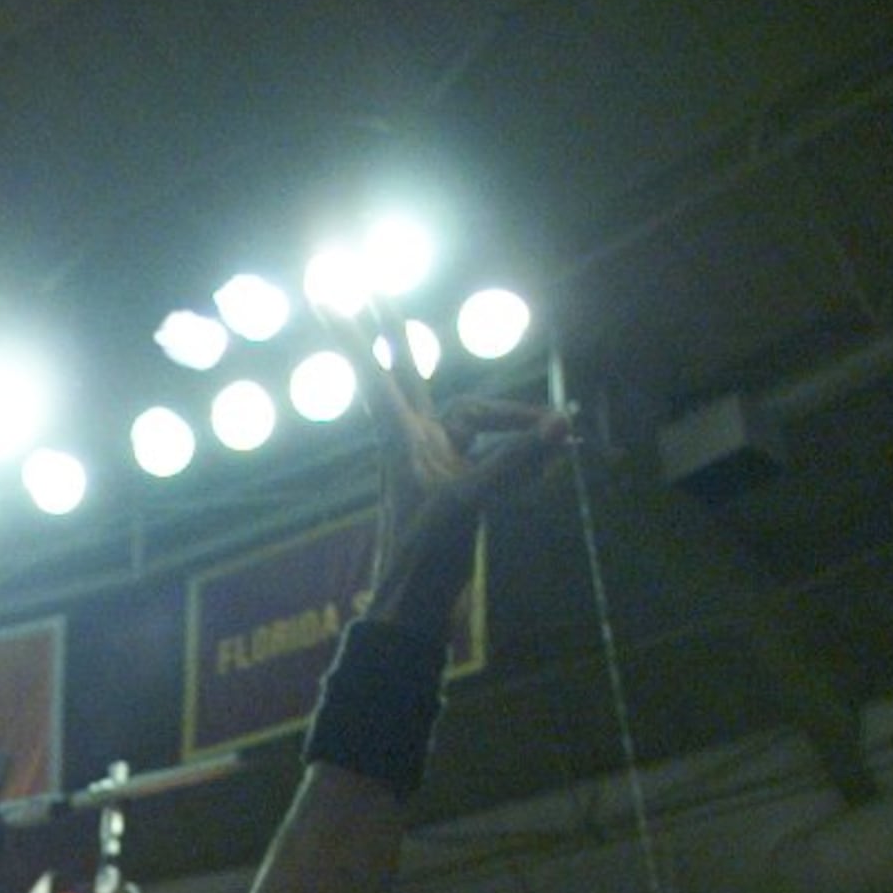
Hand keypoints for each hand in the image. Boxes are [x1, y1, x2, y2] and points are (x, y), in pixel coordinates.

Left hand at [324, 303, 569, 633]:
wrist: (414, 609)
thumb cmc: (425, 556)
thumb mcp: (469, 503)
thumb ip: (515, 461)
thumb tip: (560, 424)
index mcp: (403, 438)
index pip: (377, 373)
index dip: (355, 336)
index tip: (327, 294)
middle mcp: (415, 440)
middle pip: (408, 370)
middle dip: (394, 330)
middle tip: (373, 283)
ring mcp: (436, 461)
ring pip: (475, 418)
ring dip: (517, 422)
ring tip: (566, 432)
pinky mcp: (457, 485)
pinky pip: (495, 455)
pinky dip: (525, 455)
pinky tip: (559, 455)